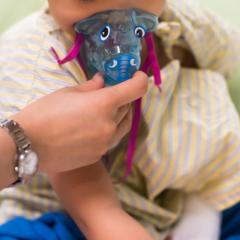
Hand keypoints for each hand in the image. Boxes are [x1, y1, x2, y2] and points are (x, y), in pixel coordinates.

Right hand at [12, 71, 147, 171]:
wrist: (29, 145)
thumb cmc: (45, 113)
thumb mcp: (67, 93)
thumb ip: (90, 87)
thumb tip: (102, 81)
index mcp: (103, 104)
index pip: (136, 89)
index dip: (141, 80)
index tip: (137, 77)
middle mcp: (110, 124)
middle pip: (128, 107)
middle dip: (123, 98)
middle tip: (111, 94)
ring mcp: (106, 142)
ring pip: (123, 125)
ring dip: (119, 115)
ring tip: (106, 110)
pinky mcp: (99, 155)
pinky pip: (112, 139)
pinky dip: (109, 130)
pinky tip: (94, 128)